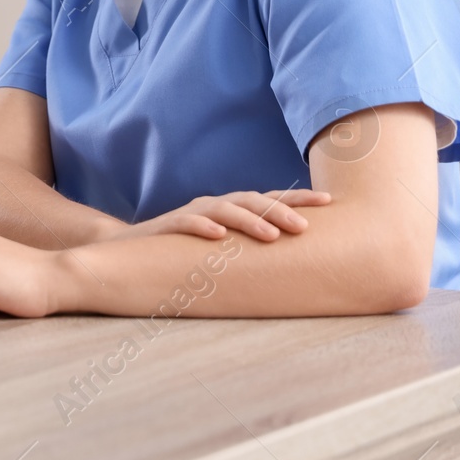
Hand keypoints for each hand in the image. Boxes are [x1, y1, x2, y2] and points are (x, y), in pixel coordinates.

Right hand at [105, 188, 330, 243]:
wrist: (131, 250)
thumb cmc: (188, 252)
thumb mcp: (225, 247)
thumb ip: (251, 246)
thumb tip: (301, 260)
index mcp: (232, 208)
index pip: (270, 198)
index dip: (298, 199)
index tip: (329, 202)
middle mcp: (215, 205)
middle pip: (252, 199)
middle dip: (279, 212)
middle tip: (305, 228)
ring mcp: (192, 213)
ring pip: (224, 209)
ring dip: (249, 220)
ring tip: (271, 235)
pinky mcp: (168, 227)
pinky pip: (187, 223)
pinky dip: (203, 226)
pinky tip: (219, 236)